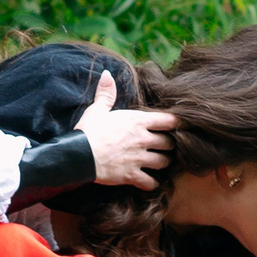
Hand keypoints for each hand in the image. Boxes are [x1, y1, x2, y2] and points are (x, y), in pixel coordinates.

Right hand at [74, 70, 176, 189]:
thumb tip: (107, 74)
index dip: (177, 122)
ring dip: (165, 162)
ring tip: (161, 161)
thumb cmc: (88, 130)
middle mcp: (143, 140)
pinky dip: (152, 183)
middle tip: (167, 145)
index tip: (178, 125)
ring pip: (165, 162)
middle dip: (171, 144)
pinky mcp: (132, 175)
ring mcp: (139, 158)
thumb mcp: (97, 109)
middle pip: (170, 143)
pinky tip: (150, 181)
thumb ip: (107, 93)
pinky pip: (150, 182)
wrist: (78, 155)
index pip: (169, 120)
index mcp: (138, 121)